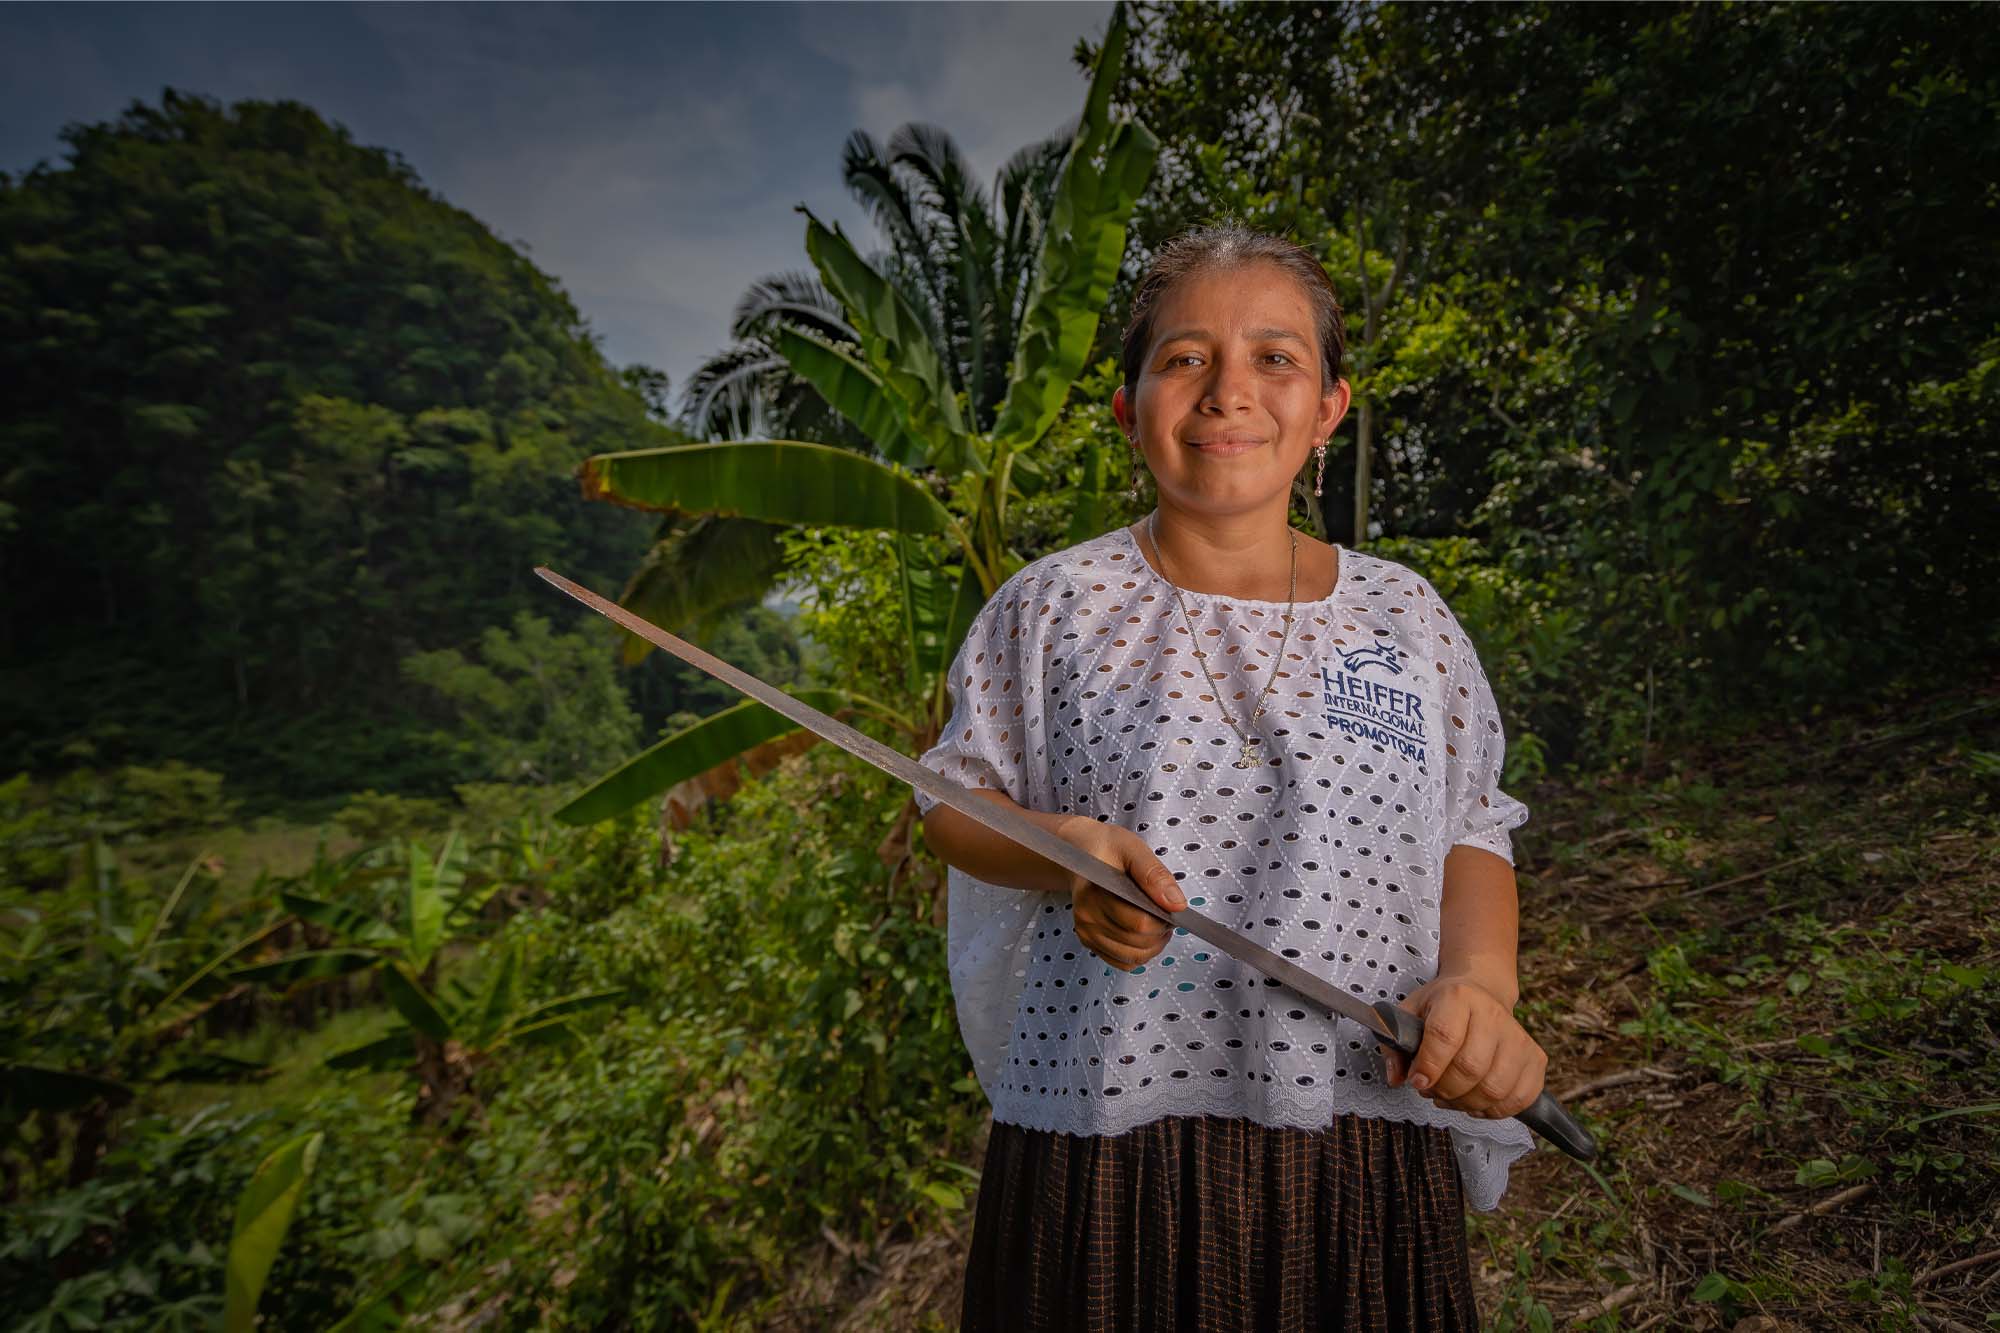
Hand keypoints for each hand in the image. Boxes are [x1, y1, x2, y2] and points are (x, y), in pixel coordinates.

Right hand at [1053, 817, 1184, 970]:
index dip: (1162, 919)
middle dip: (1160, 932)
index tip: (1169, 905)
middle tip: (1165, 913)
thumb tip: (1177, 905)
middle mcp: (1087, 918)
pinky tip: (1144, 935)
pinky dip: (1139, 953)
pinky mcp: (1089, 941)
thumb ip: (1155, 875)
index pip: (1139, 924)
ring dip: (1153, 945)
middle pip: (1138, 943)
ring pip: (1132, 957)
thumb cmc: (1105, 848)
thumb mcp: (1132, 848)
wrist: (1078, 852)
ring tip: (1157, 923)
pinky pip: (1122, 962)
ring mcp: (1086, 932)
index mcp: (1095, 894)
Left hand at [1382, 974, 1547, 1119]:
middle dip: (1445, 1090)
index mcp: (1458, 997)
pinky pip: (1519, 1098)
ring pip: (1495, 1089)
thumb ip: (1396, 1045)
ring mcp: (1518, 1037)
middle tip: (1432, 1090)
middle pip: (1471, 1068)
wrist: (1482, 992)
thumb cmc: (1443, 1007)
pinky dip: (1494, 1110)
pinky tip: (1477, 1101)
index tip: (1418, 1081)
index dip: (1429, 1066)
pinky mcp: (1536, 1058)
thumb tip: (1397, 1078)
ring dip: (1467, 1103)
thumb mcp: (1411, 1013)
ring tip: (1452, 1096)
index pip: (1444, 1036)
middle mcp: (1493, 1014)